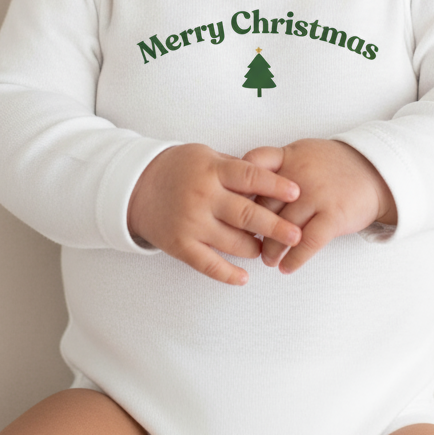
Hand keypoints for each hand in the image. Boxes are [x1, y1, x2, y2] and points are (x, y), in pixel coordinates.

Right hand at [127, 143, 301, 285]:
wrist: (136, 187)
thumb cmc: (180, 168)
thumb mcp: (207, 156)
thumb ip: (237, 169)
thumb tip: (275, 179)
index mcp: (212, 172)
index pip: (250, 177)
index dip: (275, 185)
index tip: (297, 192)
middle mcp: (203, 197)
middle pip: (247, 214)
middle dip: (276, 226)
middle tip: (297, 235)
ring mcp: (191, 223)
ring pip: (233, 242)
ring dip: (255, 248)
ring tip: (267, 249)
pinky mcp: (180, 245)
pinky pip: (208, 264)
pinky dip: (227, 274)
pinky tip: (244, 278)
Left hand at [243, 139, 396, 273]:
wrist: (375, 171)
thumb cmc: (333, 165)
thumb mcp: (303, 152)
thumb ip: (275, 164)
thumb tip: (242, 185)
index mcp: (289, 157)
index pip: (252, 165)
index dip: (237, 186)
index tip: (229, 204)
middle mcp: (300, 176)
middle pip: (263, 204)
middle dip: (250, 227)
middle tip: (241, 244)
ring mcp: (317, 196)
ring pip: (283, 228)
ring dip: (270, 249)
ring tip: (265, 260)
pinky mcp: (333, 217)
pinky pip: (308, 243)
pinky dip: (294, 259)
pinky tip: (286, 268)